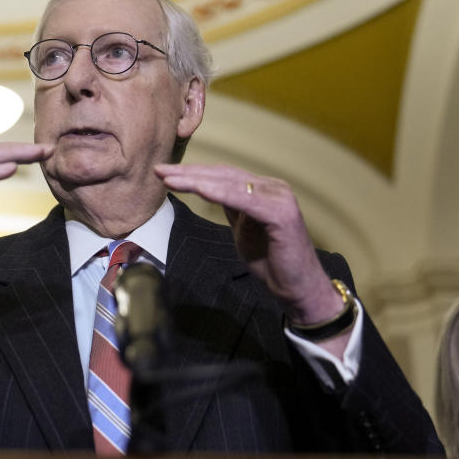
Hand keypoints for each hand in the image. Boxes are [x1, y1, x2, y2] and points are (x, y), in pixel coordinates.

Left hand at [155, 164, 343, 326]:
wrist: (298, 289)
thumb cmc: (273, 262)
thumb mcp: (244, 230)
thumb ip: (232, 210)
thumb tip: (209, 192)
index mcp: (264, 189)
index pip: (223, 175)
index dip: (194, 172)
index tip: (165, 172)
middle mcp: (273, 187)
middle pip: (224, 175)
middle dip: (189, 172)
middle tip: (159, 170)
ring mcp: (279, 198)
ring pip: (230, 183)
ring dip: (197, 180)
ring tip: (169, 178)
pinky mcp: (281, 213)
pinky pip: (244, 200)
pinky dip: (220, 193)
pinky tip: (199, 189)